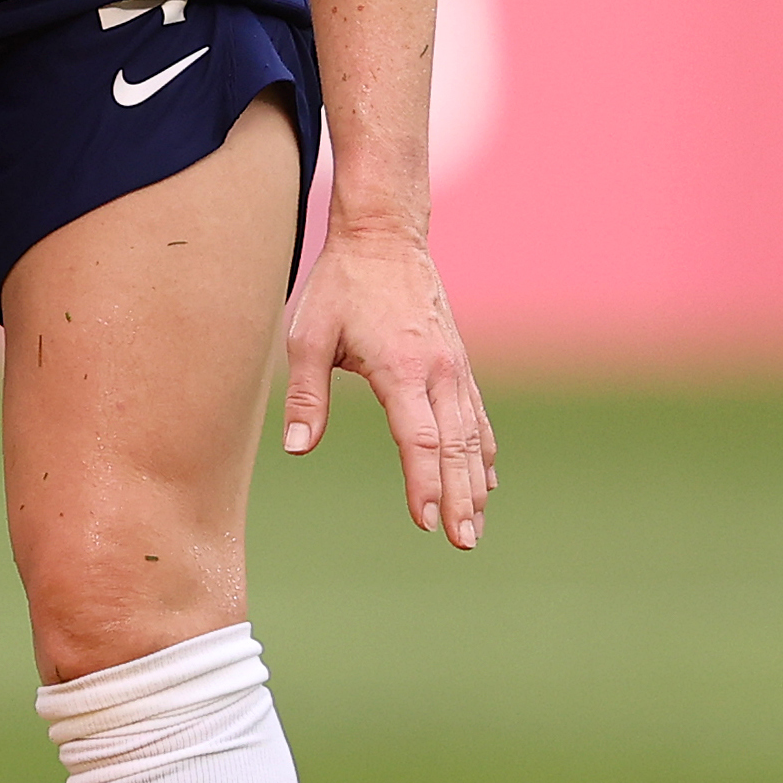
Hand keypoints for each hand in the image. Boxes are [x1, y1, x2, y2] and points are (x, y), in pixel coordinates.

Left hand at [282, 220, 497, 548]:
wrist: (384, 239)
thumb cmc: (340, 287)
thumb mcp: (308, 337)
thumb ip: (305, 396)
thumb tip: (296, 449)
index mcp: (402, 367)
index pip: (419, 438)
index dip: (425, 483)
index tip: (428, 522)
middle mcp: (438, 370)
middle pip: (455, 445)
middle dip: (460, 497)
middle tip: (464, 543)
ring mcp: (454, 366)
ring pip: (472, 434)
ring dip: (476, 482)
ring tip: (477, 525)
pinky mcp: (458, 362)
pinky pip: (476, 414)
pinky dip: (482, 450)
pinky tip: (486, 480)